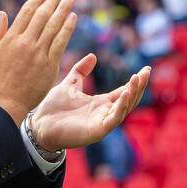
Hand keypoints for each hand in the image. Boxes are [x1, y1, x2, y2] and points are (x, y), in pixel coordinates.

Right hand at [0, 0, 78, 125]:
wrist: (6, 102)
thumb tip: (2, 13)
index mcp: (11, 38)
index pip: (27, 11)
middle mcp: (25, 42)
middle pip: (42, 15)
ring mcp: (38, 53)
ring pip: (53, 25)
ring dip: (63, 9)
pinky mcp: (49, 64)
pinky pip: (60, 42)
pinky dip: (67, 28)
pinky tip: (73, 17)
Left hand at [27, 55, 149, 151]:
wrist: (40, 125)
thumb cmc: (54, 108)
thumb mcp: (70, 84)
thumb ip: (81, 71)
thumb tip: (93, 55)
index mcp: (100, 103)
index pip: (123, 91)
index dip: (135, 82)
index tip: (146, 69)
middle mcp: (104, 113)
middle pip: (129, 100)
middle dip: (139, 86)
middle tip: (147, 72)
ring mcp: (102, 123)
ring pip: (124, 109)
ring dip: (132, 94)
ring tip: (137, 79)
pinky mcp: (97, 131)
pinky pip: (113, 119)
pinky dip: (121, 107)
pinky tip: (125, 94)